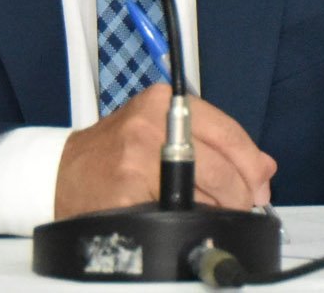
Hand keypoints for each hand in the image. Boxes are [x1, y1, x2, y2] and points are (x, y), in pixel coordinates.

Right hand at [54, 85, 275, 217]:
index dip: (251, 163)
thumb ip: (215, 144)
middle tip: (246, 207)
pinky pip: (175, 211)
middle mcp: (151, 122)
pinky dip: (188, 220)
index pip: (227, 131)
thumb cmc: (116, 153)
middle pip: (220, 164)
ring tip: (217, 214)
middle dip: (241, 193)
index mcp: (165, 102)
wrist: (58, 174)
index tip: (262, 184)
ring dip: (218, 209)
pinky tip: (186, 220)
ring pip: (202, 191)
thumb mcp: (163, 132)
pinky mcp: (125, 189)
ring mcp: (136, 156)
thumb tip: (264, 167)